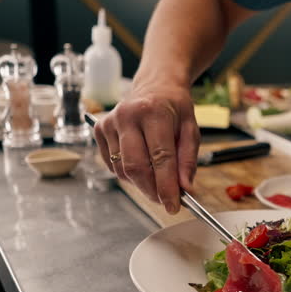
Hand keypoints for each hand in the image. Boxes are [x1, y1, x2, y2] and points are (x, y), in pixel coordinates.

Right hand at [94, 86, 200, 213]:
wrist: (155, 85)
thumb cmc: (174, 108)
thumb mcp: (191, 130)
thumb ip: (188, 160)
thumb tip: (185, 188)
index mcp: (153, 112)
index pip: (160, 158)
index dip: (167, 187)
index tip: (174, 206)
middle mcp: (127, 115)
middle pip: (136, 167)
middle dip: (152, 190)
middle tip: (165, 201)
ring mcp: (110, 122)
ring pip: (122, 170)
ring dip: (141, 184)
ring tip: (157, 179)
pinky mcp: (99, 129)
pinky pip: (112, 165)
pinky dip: (128, 174)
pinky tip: (142, 164)